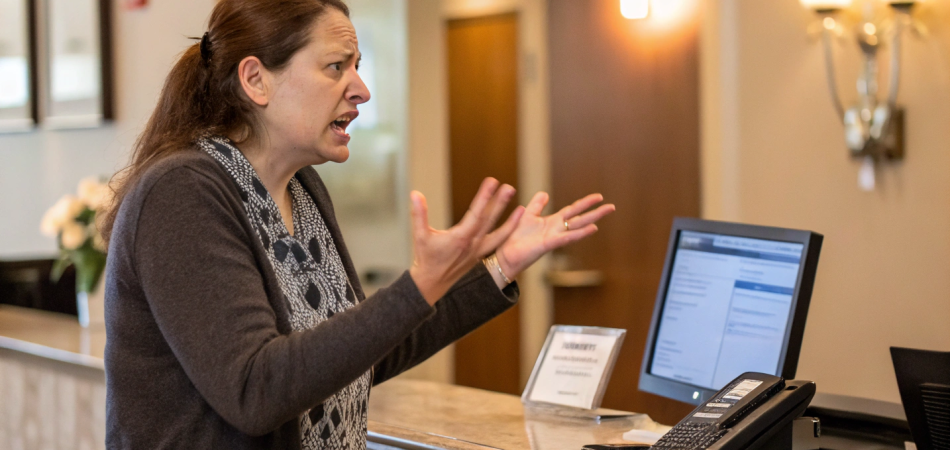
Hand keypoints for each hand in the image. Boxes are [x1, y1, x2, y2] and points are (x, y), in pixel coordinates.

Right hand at [409, 178, 523, 304]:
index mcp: (460, 238)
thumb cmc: (425, 258)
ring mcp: (478, 251)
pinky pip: (497, 242)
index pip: (475, 214)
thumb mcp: (419, 236)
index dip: (484, 197)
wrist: (431, 284)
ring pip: (498, 233)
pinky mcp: (480, 255)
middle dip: (500, 204)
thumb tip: (415, 193)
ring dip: (510, 220)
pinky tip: (515, 222)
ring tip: (523, 208)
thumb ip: (419, 214)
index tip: (492, 182)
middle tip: (509, 188)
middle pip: (489, 221)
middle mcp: (472, 244)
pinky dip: (507, 232)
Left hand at [494, 192, 614, 278]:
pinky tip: (593, 228)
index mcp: (552, 222)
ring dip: (592, 219)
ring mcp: (555, 237)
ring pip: (577, 226)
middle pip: (580, 218)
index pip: (572, 210)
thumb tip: (545, 193)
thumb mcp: (527, 215)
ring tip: (606, 213)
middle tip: (612, 206)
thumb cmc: (515, 237)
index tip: (599, 197)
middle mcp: (557, 229)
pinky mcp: (549, 244)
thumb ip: (537, 205)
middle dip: (596, 212)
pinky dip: (580, 233)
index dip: (585, 203)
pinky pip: (567, 237)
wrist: (506, 254)